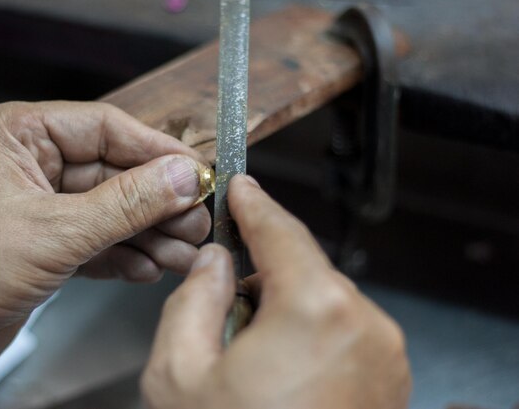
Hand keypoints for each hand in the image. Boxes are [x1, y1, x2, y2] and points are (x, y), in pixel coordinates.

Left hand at [0, 101, 210, 405]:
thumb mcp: (56, 232)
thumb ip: (127, 204)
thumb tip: (183, 177)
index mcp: (17, 135)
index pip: (105, 128)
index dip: (156, 151)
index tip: (197, 171)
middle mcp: (28, 163)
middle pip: (113, 172)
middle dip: (158, 201)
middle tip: (197, 219)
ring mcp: (38, 203)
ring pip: (110, 209)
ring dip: (149, 233)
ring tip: (185, 252)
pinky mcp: (44, 241)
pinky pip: (96, 238)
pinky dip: (125, 254)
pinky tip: (151, 267)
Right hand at [142, 175, 410, 408]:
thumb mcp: (180, 372)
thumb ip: (193, 299)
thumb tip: (214, 264)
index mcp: (314, 310)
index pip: (280, 231)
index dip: (254, 204)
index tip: (241, 188)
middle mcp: (364, 326)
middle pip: (303, 268)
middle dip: (263, 273)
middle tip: (223, 300)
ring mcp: (385, 356)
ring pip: (324, 300)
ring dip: (285, 309)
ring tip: (248, 357)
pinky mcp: (390, 381)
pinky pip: (344, 331)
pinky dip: (310, 334)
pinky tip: (278, 373)